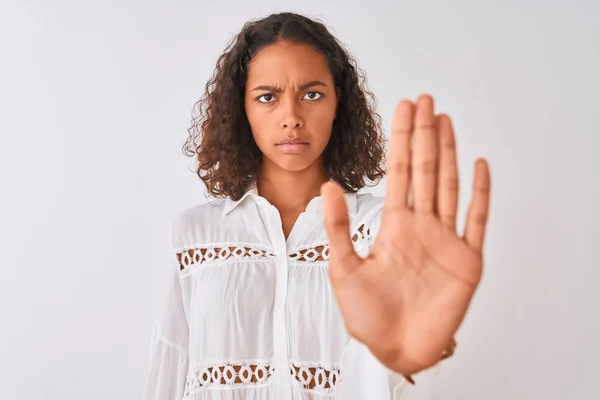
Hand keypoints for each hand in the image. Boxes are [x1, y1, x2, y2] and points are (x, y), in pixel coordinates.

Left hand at [321, 94, 490, 376]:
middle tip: (426, 99)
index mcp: (393, 226)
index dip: (402, 139)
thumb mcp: (343, 268)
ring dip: (449, 153)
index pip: (398, 171)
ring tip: (445, 120)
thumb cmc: (367, 316)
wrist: (394, 349)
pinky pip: (477, 221)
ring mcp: (445, 240)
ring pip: (448, 185)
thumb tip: (328, 184)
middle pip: (424, 169)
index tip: (404, 109)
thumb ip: (338, 227)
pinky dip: (480, 194)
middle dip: (425, 134)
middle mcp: (421, 226)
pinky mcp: (467, 261)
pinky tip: (479, 166)